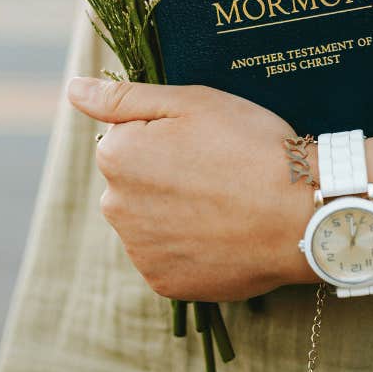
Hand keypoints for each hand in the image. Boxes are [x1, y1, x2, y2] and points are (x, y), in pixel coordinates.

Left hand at [67, 77, 317, 301]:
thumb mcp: (191, 102)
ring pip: (151, 219)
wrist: (298, 214)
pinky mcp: (166, 284)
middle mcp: (115, 208)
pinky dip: (191, 243)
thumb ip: (124, 96)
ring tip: (226, 199)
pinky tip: (224, 230)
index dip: (168, 133)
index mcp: (117, 156)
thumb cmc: (249, 145)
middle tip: (219, 167)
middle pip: (136, 180)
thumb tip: (74, 88)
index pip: (128, 136)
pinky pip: (170, 255)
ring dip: (177, 209)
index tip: (205, 137)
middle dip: (166, 172)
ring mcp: (140, 251)